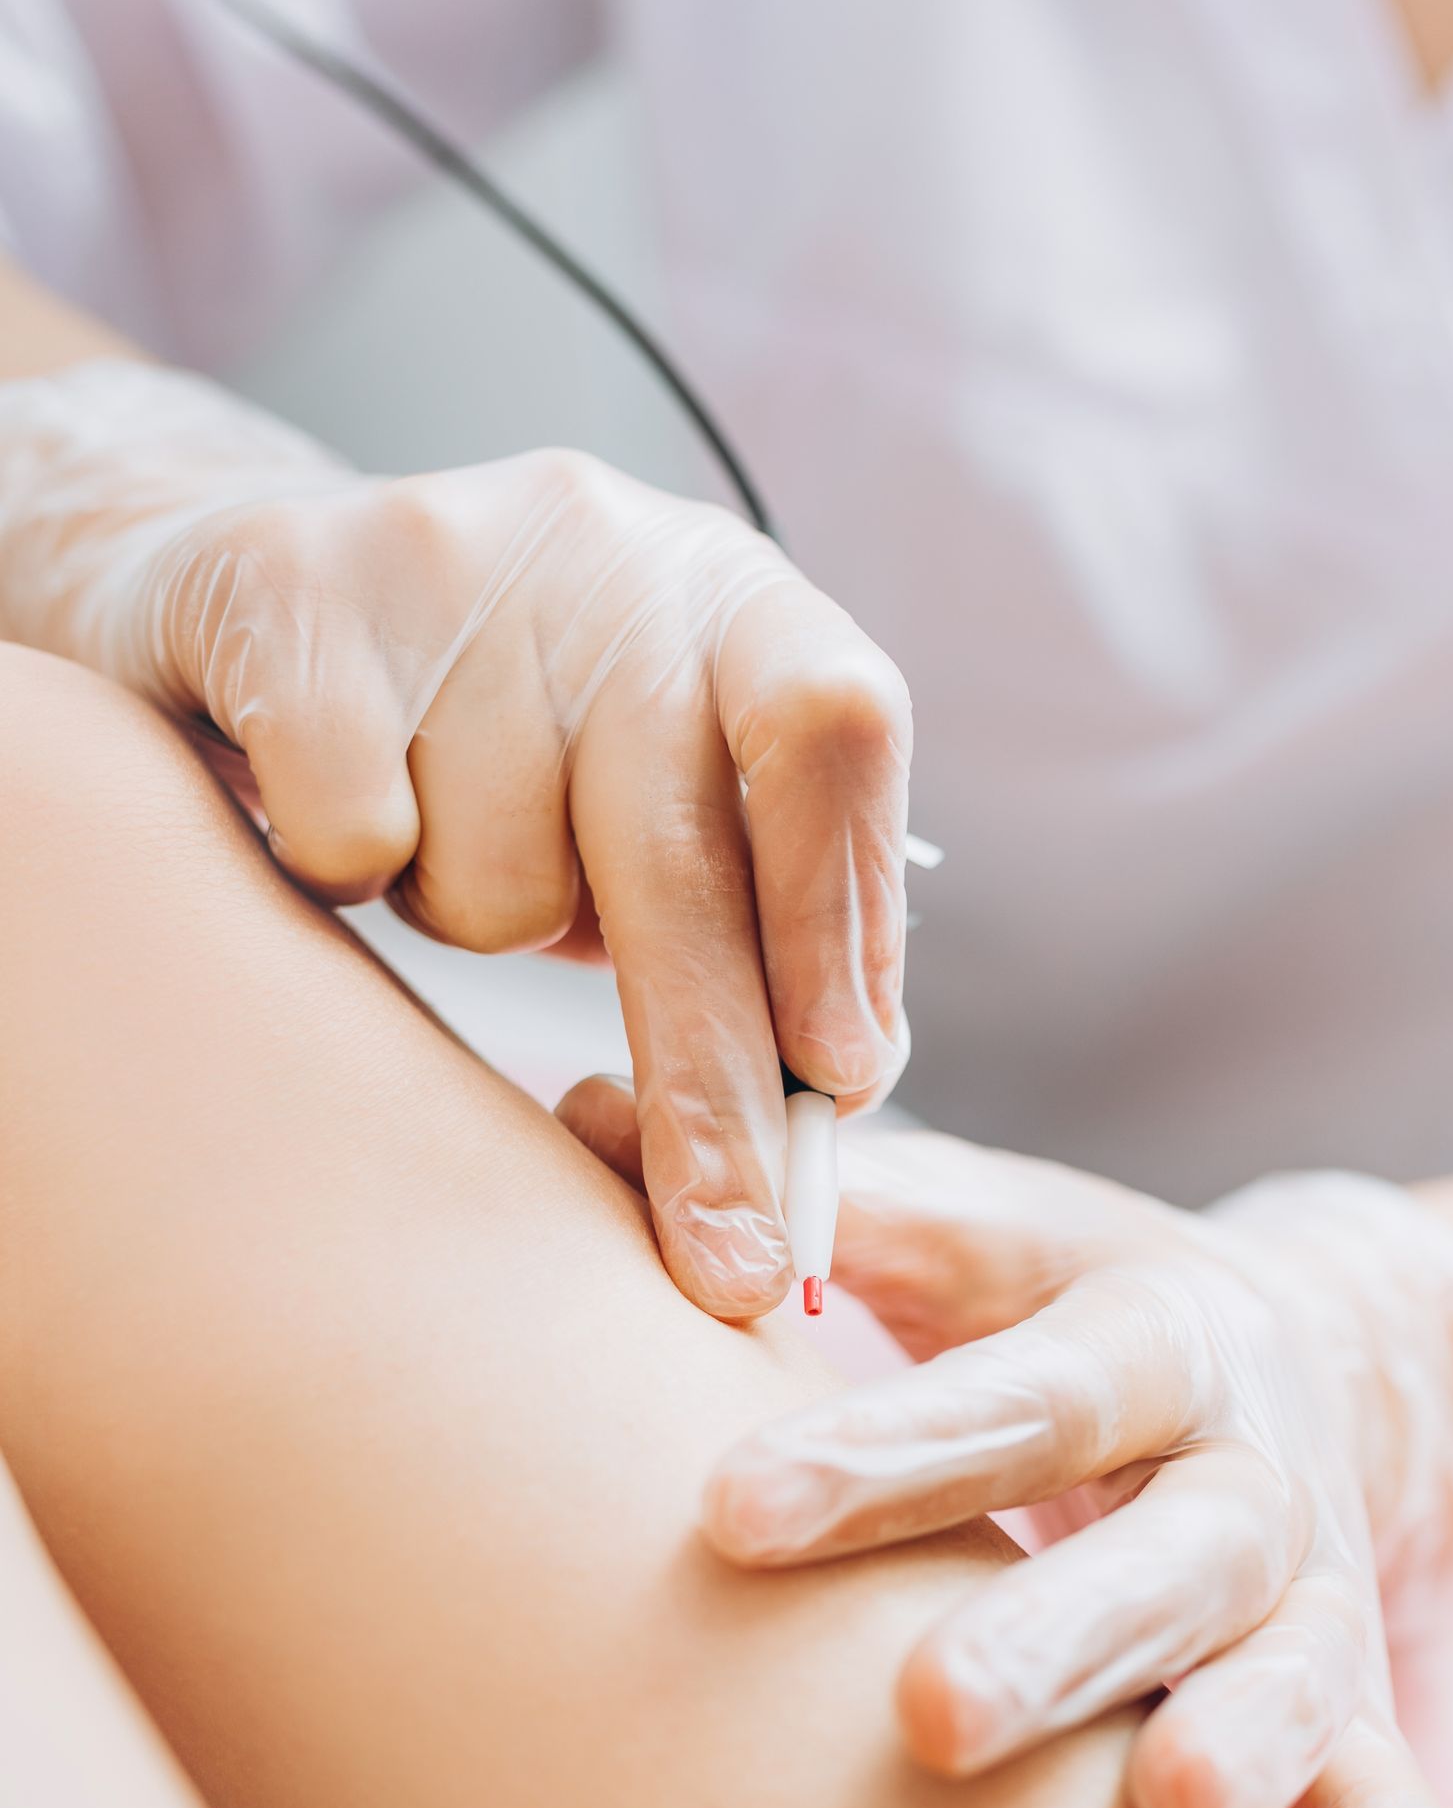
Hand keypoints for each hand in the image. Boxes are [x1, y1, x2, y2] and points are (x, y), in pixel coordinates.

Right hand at [0, 358, 909, 1317]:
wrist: (252, 587)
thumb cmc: (504, 734)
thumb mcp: (667, 793)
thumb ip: (772, 913)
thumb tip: (846, 1086)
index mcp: (736, 592)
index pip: (833, 737)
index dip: (837, 921)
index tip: (840, 1089)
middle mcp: (612, 547)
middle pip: (680, 858)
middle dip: (711, 1090)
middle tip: (732, 1260)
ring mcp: (449, 551)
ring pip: (504, 884)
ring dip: (481, 924)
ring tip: (445, 843)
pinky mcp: (288, 583)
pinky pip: (357, 844)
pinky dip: (349, 879)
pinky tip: (337, 815)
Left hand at [561, 1095, 1452, 1807]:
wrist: (1297, 1361)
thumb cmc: (1078, 1305)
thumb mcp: (987, 1233)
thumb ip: (818, 1202)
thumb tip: (579, 1110)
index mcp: (1155, 1335)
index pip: (1019, 1392)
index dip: (887, 1452)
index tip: (731, 1514)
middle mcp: (1250, 1468)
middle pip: (1158, 1551)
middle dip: (1051, 1632)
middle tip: (926, 1718)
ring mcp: (1312, 1595)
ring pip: (1290, 1674)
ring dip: (1251, 1745)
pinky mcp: (1348, 1696)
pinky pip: (1388, 1784)